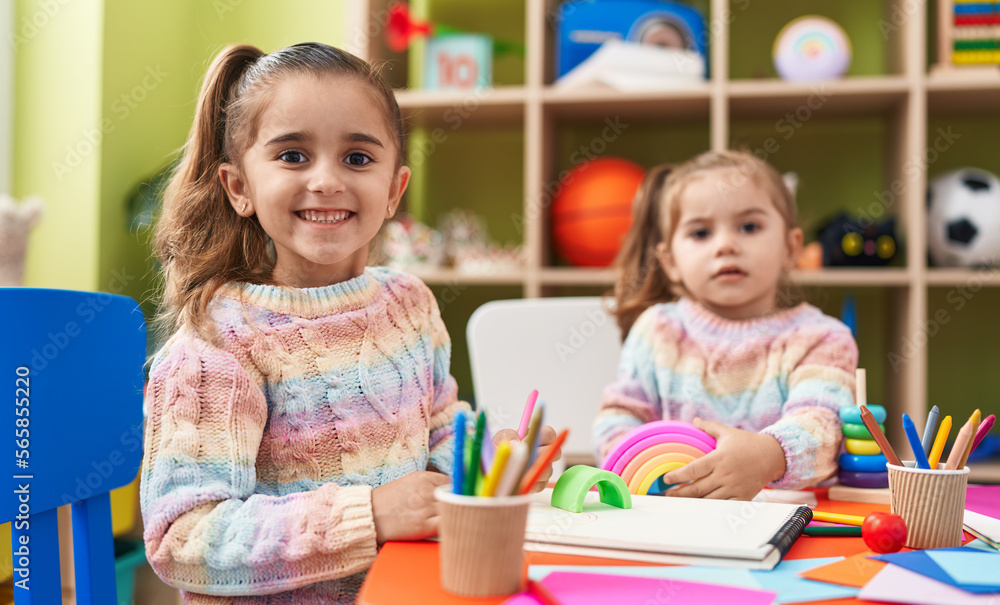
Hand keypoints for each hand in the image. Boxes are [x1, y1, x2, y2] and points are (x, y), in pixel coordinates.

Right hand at [372, 471, 450, 544]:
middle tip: (457, 512)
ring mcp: (426, 508)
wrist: (367, 516)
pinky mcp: (423, 526)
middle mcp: (426, 490)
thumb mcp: (409, 483)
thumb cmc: (387, 501)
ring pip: (454, 510)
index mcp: (423, 478)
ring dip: (455, 516)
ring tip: (453, 521)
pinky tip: (447, 530)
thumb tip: (449, 490)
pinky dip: (450, 527)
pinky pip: (447, 525)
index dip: (455, 493)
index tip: (456, 500)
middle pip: (455, 496)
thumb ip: (429, 485)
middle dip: (457, 504)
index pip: (452, 483)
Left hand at [492, 425, 562, 492]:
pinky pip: (540, 485)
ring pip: (548, 471)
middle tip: (526, 458)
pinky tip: (518, 481)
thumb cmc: (497, 449)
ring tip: (518, 471)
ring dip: (533, 471)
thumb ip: (508, 436)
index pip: (549, 434)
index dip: (546, 437)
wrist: (491, 468)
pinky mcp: (539, 484)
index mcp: (535, 437)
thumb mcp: (499, 438)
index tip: (532, 441)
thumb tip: (516, 443)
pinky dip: (529, 484)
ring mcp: (543, 468)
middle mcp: (542, 452)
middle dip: (541, 456)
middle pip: (555, 453)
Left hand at [660, 418, 785, 500]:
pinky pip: (723, 506)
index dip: (677, 476)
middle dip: (680, 493)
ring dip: (692, 502)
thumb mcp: (727, 432)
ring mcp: (734, 487)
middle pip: (697, 488)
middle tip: (667, 495)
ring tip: (679, 502)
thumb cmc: (747, 443)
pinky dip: (710, 509)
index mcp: (719, 458)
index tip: (666, 479)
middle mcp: (725, 474)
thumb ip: (709, 427)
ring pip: (708, 500)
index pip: (693, 470)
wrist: (772, 456)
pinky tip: (699, 509)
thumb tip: (694, 420)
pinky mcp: (742, 497)